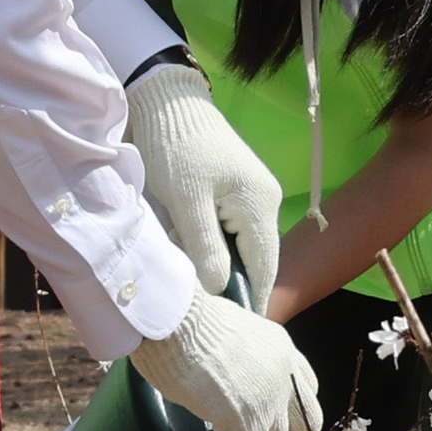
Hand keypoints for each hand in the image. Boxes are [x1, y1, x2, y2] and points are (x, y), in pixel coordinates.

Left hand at [123, 60, 282, 308]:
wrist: (166, 101)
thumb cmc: (175, 149)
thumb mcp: (185, 202)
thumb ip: (205, 248)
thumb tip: (218, 290)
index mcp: (260, 204)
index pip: (265, 267)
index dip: (253, 300)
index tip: (238, 329)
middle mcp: (265, 200)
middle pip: (255, 258)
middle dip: (235, 287)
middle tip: (212, 317)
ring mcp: (252, 193)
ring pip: (242, 245)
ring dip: (222, 268)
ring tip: (201, 295)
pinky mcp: (235, 188)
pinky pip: (231, 230)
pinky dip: (216, 248)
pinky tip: (196, 261)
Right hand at [130, 294, 324, 430]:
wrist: (171, 315)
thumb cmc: (179, 316)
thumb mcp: (220, 331)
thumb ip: (230, 354)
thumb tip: (208, 366)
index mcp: (280, 347)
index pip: (305, 386)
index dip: (298, 416)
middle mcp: (284, 372)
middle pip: (303, 424)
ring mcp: (268, 398)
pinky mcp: (246, 420)